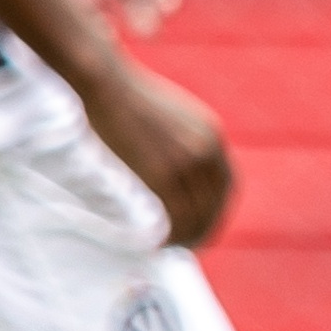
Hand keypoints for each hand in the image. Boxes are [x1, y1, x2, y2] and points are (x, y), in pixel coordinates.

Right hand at [82, 56, 236, 249]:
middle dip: (205, 228)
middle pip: (215, 204)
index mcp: (210, 135)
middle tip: (189, 244)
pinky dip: (171, 235)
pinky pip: (176, 217)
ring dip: (188, 237)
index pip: (226, 185)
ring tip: (172, 247)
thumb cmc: (125, 96)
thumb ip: (182, 141)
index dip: (217, 210)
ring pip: (197, 215)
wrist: (104, 83)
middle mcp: (205, 149)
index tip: (205, 224)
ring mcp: (185, 162)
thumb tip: (176, 169)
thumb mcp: (170, 115)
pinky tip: (159, 242)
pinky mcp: (162, 173)